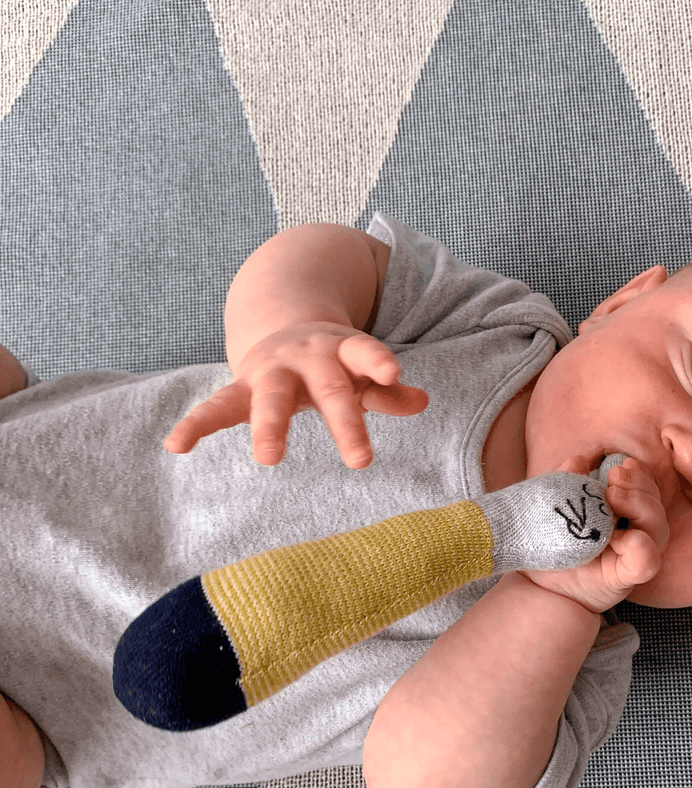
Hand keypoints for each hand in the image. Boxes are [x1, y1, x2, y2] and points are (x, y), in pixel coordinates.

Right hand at [164, 322, 428, 466]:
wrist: (284, 327)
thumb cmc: (334, 363)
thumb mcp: (362, 371)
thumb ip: (385, 389)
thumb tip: (421, 401)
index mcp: (342, 350)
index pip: (364, 354)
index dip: (378, 362)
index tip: (393, 374)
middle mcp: (307, 359)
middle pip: (329, 390)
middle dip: (344, 423)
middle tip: (362, 461)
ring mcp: (272, 373)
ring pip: (271, 400)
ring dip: (270, 428)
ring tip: (268, 458)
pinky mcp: (242, 389)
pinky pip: (216, 407)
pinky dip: (195, 424)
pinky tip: (175, 446)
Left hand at [518, 456, 668, 613]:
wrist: (537, 582)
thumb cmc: (549, 542)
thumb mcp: (553, 505)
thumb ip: (566, 480)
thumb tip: (580, 460)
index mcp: (623, 513)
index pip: (646, 488)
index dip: (640, 474)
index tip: (619, 465)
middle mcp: (635, 532)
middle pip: (655, 505)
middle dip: (640, 486)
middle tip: (613, 478)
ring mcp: (633, 556)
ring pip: (659, 528)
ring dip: (641, 507)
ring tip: (612, 498)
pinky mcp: (627, 578)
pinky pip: (648, 562)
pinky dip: (639, 546)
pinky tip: (617, 538)